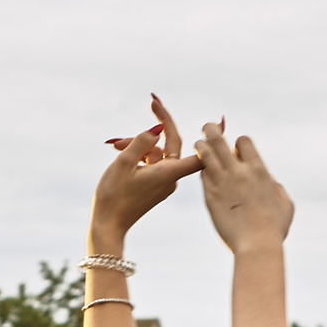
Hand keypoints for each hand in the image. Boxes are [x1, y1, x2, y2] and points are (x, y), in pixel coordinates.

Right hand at [90, 95, 202, 249]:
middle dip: (157, 127)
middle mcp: (170, 178)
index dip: (210, 138)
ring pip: (157, 153)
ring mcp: (163, 183)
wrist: (107, 225)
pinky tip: (121, 153)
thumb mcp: (123, 162)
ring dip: (139, 144)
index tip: (219, 122)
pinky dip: (139, 155)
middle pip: (171, 145)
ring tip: (115, 146)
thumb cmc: (114, 195)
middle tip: (152, 102)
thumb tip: (158, 128)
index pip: (198, 153)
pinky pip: (152, 163)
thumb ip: (141, 141)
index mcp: (169, 173)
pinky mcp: (154, 186)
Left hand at [195, 119, 293, 257]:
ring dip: (201, 146)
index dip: (239, 143)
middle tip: (207, 129)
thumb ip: (277, 188)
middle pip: (218, 138)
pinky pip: (202, 175)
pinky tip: (205, 172)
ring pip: (204, 153)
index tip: (238, 153)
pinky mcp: (210, 196)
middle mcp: (238, 172)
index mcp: (258, 170)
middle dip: (211, 130)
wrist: (256, 246)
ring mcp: (222, 182)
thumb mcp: (286, 205)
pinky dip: (203, 170)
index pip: (243, 141)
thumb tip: (270, 181)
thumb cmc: (274, 229)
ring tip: (199, 145)